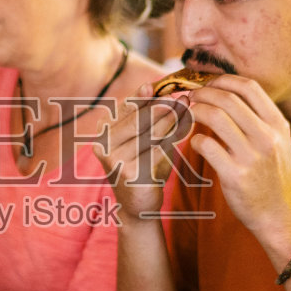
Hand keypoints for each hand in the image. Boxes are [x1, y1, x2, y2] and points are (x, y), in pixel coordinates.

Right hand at [96, 85, 187, 220]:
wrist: (137, 204)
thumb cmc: (142, 165)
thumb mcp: (142, 139)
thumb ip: (149, 118)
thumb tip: (171, 95)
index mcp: (103, 131)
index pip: (124, 108)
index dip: (140, 96)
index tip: (155, 86)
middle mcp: (104, 144)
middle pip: (138, 119)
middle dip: (161, 106)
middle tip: (181, 97)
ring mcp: (116, 160)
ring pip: (150, 134)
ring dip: (171, 120)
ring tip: (187, 108)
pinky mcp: (131, 173)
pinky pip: (157, 151)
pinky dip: (174, 139)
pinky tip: (187, 129)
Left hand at [184, 77, 290, 242]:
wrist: (281, 217)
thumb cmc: (274, 179)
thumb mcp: (279, 144)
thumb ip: (260, 121)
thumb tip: (230, 97)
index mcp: (278, 125)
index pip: (250, 87)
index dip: (224, 80)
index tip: (209, 84)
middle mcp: (267, 137)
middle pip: (229, 99)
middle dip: (204, 93)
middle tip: (190, 96)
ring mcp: (252, 156)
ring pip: (216, 117)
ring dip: (196, 111)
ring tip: (188, 114)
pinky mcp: (235, 175)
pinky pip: (206, 145)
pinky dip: (194, 139)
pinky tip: (194, 142)